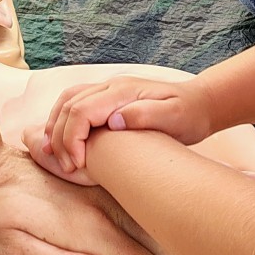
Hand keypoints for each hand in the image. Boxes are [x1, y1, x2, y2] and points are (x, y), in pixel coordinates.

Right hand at [26, 75, 216, 183]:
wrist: (199, 104)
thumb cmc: (188, 115)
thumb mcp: (174, 117)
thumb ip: (145, 116)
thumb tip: (113, 121)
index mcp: (122, 91)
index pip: (81, 110)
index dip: (72, 138)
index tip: (77, 164)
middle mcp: (111, 86)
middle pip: (68, 106)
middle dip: (61, 138)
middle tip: (67, 167)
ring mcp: (107, 90)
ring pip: (67, 102)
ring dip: (56, 127)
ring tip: (54, 155)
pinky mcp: (107, 98)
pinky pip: (75, 104)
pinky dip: (63, 122)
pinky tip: (62, 141)